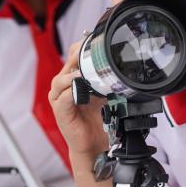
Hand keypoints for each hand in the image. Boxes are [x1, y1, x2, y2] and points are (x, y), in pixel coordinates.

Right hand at [49, 41, 108, 156]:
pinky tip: (80, 90)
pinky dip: (72, 92)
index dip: (84, 47)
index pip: (74, 53)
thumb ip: (109, 79)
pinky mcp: (60, 111)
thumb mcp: (106, 93)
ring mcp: (59, 97)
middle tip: (96, 56)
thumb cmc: (99, 118)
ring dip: (74, 75)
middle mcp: (63, 85)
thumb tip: (125, 66)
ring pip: (62, 79)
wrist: (95, 142)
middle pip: (68, 62)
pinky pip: (64, 97)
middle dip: (81, 58)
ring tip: (86, 74)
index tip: (99, 43)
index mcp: (73, 77)